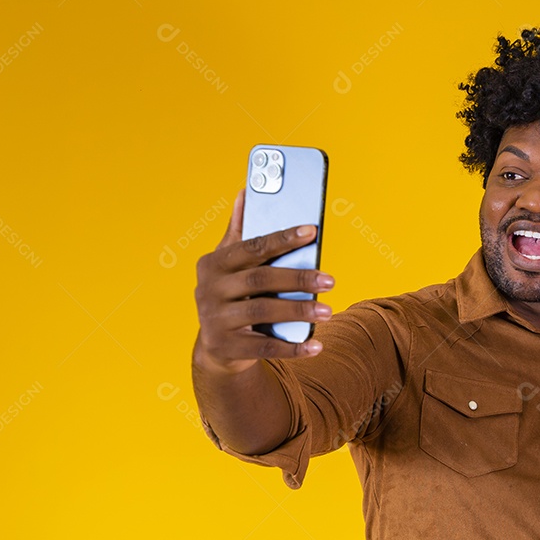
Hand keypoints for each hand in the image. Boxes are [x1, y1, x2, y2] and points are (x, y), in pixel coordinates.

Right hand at [193, 188, 334, 373]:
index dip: (282, 238)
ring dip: (299, 311)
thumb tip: (245, 191)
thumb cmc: (231, 295)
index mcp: (213, 264)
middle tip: (330, 280)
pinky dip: (292, 347)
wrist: (216, 347)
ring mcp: (215, 320)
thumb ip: (240, 233)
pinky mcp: (226, 348)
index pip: (252, 246)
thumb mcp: (230, 265)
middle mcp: (209, 290)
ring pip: (263, 312)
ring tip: (328, 311)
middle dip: (298, 279)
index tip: (312, 230)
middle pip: (260, 280)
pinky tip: (316, 345)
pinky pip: (264, 348)